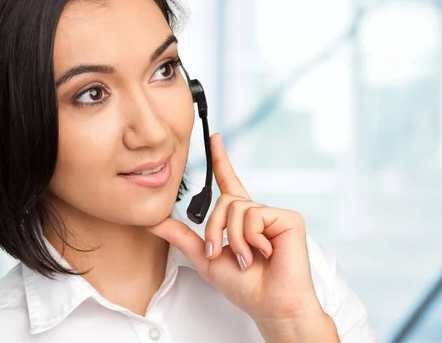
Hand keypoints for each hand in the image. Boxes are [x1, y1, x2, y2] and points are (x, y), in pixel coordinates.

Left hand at [148, 133, 338, 341]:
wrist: (270, 304)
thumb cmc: (244, 286)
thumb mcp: (206, 258)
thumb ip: (182, 236)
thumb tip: (153, 220)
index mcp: (240, 220)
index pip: (228, 182)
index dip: (221, 160)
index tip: (215, 137)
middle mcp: (256, 212)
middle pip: (224, 201)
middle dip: (215, 230)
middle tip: (221, 254)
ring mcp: (273, 214)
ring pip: (236, 208)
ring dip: (234, 239)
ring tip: (247, 258)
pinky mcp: (287, 218)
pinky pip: (254, 216)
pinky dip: (252, 238)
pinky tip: (264, 252)